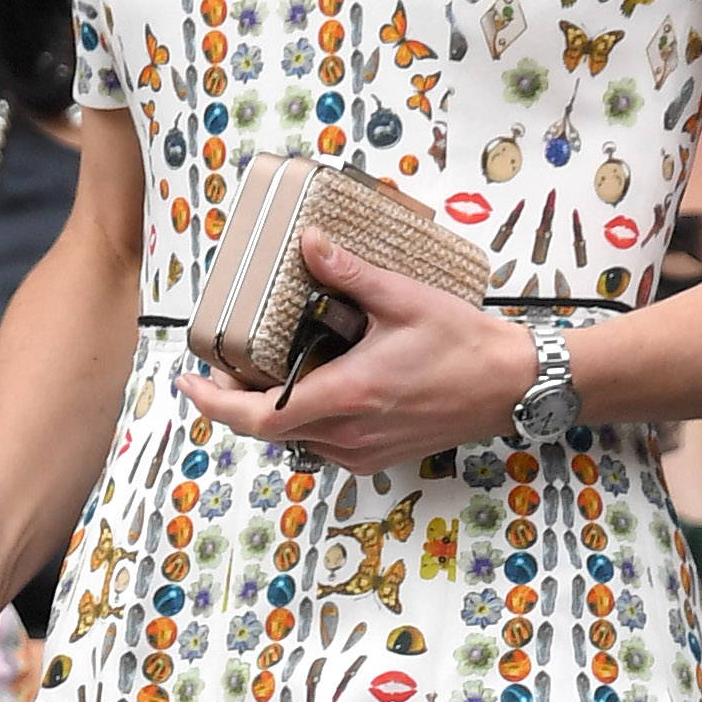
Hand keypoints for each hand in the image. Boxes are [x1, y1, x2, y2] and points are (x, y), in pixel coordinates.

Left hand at [179, 232, 535, 470]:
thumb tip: (310, 244)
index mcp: (350, 394)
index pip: (259, 417)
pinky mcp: (378, 457)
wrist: (511, 385)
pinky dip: (305, 420)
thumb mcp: (404, 299)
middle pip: (268, 432)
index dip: (214, 404)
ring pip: (295, 440)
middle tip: (218, 370)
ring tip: (263, 374)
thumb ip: (350, 274)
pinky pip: (323, 445)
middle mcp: (351, 432)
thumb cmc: (465, 343)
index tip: (190, 381)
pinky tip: (311, 389)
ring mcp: (365, 450)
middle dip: (235, 403)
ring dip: (272, 411)